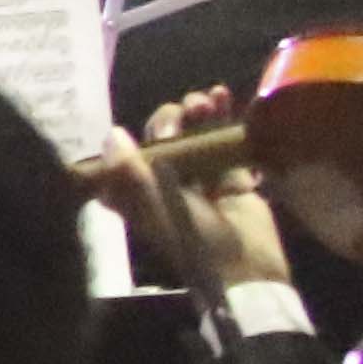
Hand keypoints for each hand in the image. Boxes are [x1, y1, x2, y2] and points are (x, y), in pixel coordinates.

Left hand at [93, 91, 290, 296]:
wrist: (248, 267)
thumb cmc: (194, 242)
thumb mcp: (157, 209)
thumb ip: (131, 174)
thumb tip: (113, 133)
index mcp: (139, 191)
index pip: (128, 153)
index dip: (138, 134)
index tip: (157, 126)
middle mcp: (165, 181)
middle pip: (163, 136)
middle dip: (175, 116)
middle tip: (191, 109)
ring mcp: (200, 176)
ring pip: (193, 132)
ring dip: (199, 110)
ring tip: (212, 99)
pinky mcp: (232, 174)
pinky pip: (224, 139)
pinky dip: (224, 116)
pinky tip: (226, 96)